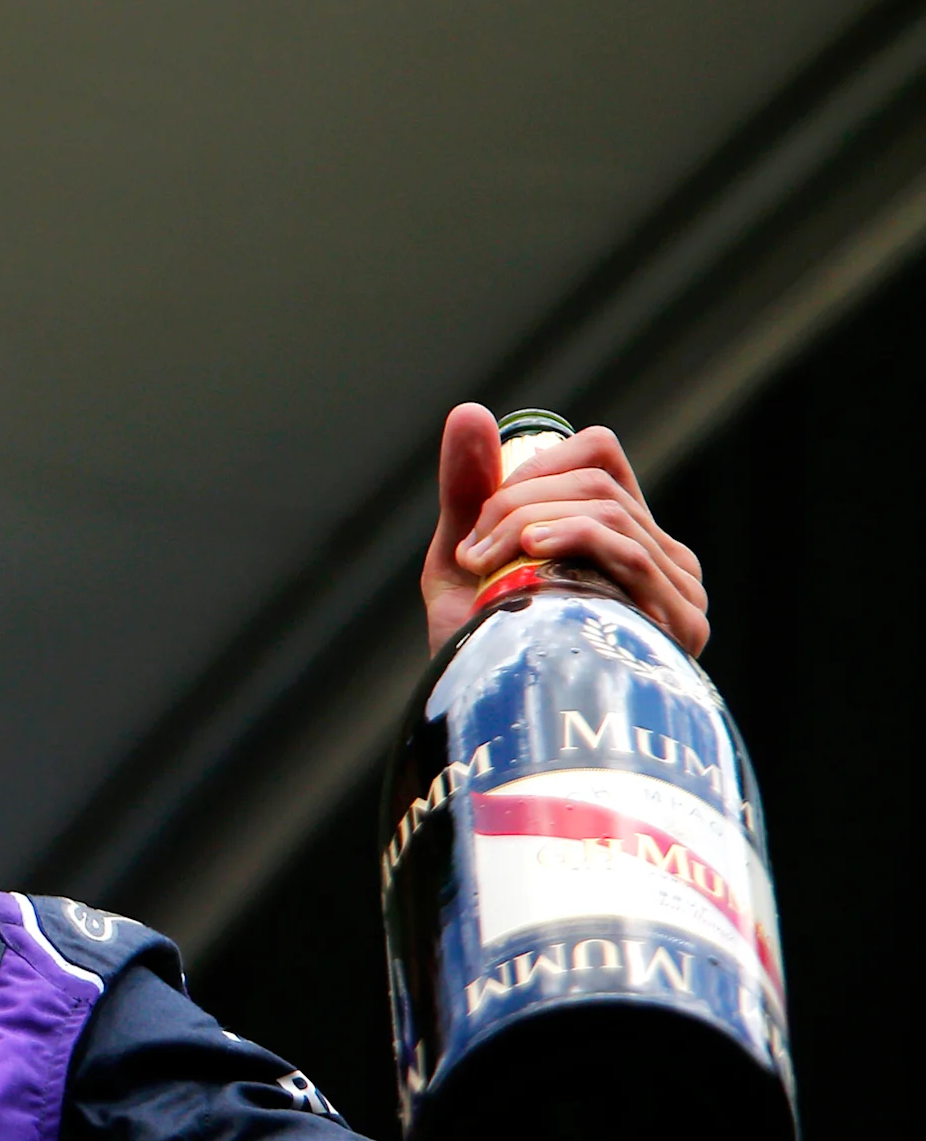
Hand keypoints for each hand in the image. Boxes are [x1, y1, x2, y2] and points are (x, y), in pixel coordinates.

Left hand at [420, 402, 707, 656]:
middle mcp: (660, 560)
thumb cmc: (481, 650)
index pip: (600, 456)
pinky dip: (573, 535)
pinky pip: (627, 547)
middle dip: (516, 500)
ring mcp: (675, 591)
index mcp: (620, 538)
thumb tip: (470, 410)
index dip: (537, 465)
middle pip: (597, 479)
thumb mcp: (463, 561)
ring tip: (488, 563)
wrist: (493, 730)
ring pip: (607, 508)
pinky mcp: (676, 623)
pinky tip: (531, 550)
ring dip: (529, 522)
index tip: (484, 514)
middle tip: (474, 549)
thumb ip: (469, 490)